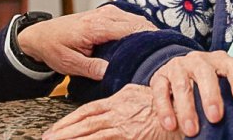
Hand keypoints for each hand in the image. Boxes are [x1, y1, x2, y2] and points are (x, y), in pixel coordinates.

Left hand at [18, 4, 155, 79]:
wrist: (41, 35)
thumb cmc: (54, 48)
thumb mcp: (69, 64)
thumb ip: (92, 68)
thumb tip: (112, 73)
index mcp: (96, 27)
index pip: (132, 30)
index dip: (150, 41)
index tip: (163, 55)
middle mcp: (104, 15)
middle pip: (139, 23)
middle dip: (154, 38)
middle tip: (166, 57)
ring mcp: (107, 12)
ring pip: (137, 20)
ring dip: (148, 33)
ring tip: (159, 52)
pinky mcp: (108, 14)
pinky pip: (130, 20)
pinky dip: (140, 29)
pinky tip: (146, 45)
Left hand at [43, 84, 180, 139]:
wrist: (185, 109)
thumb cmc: (169, 105)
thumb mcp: (142, 96)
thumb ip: (126, 99)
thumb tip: (116, 100)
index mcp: (119, 99)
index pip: (88, 110)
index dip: (70, 119)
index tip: (57, 127)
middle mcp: (117, 110)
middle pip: (84, 121)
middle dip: (63, 130)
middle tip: (47, 138)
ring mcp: (122, 124)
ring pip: (89, 132)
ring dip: (69, 138)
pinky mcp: (129, 135)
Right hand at [149, 50, 232, 136]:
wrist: (178, 73)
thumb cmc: (207, 86)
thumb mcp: (220, 86)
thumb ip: (228, 98)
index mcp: (220, 61)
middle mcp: (199, 60)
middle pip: (205, 73)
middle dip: (211, 96)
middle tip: (215, 118)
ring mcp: (178, 67)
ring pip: (182, 84)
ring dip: (187, 109)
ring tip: (191, 131)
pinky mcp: (160, 76)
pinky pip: (161, 92)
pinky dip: (165, 109)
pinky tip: (171, 125)